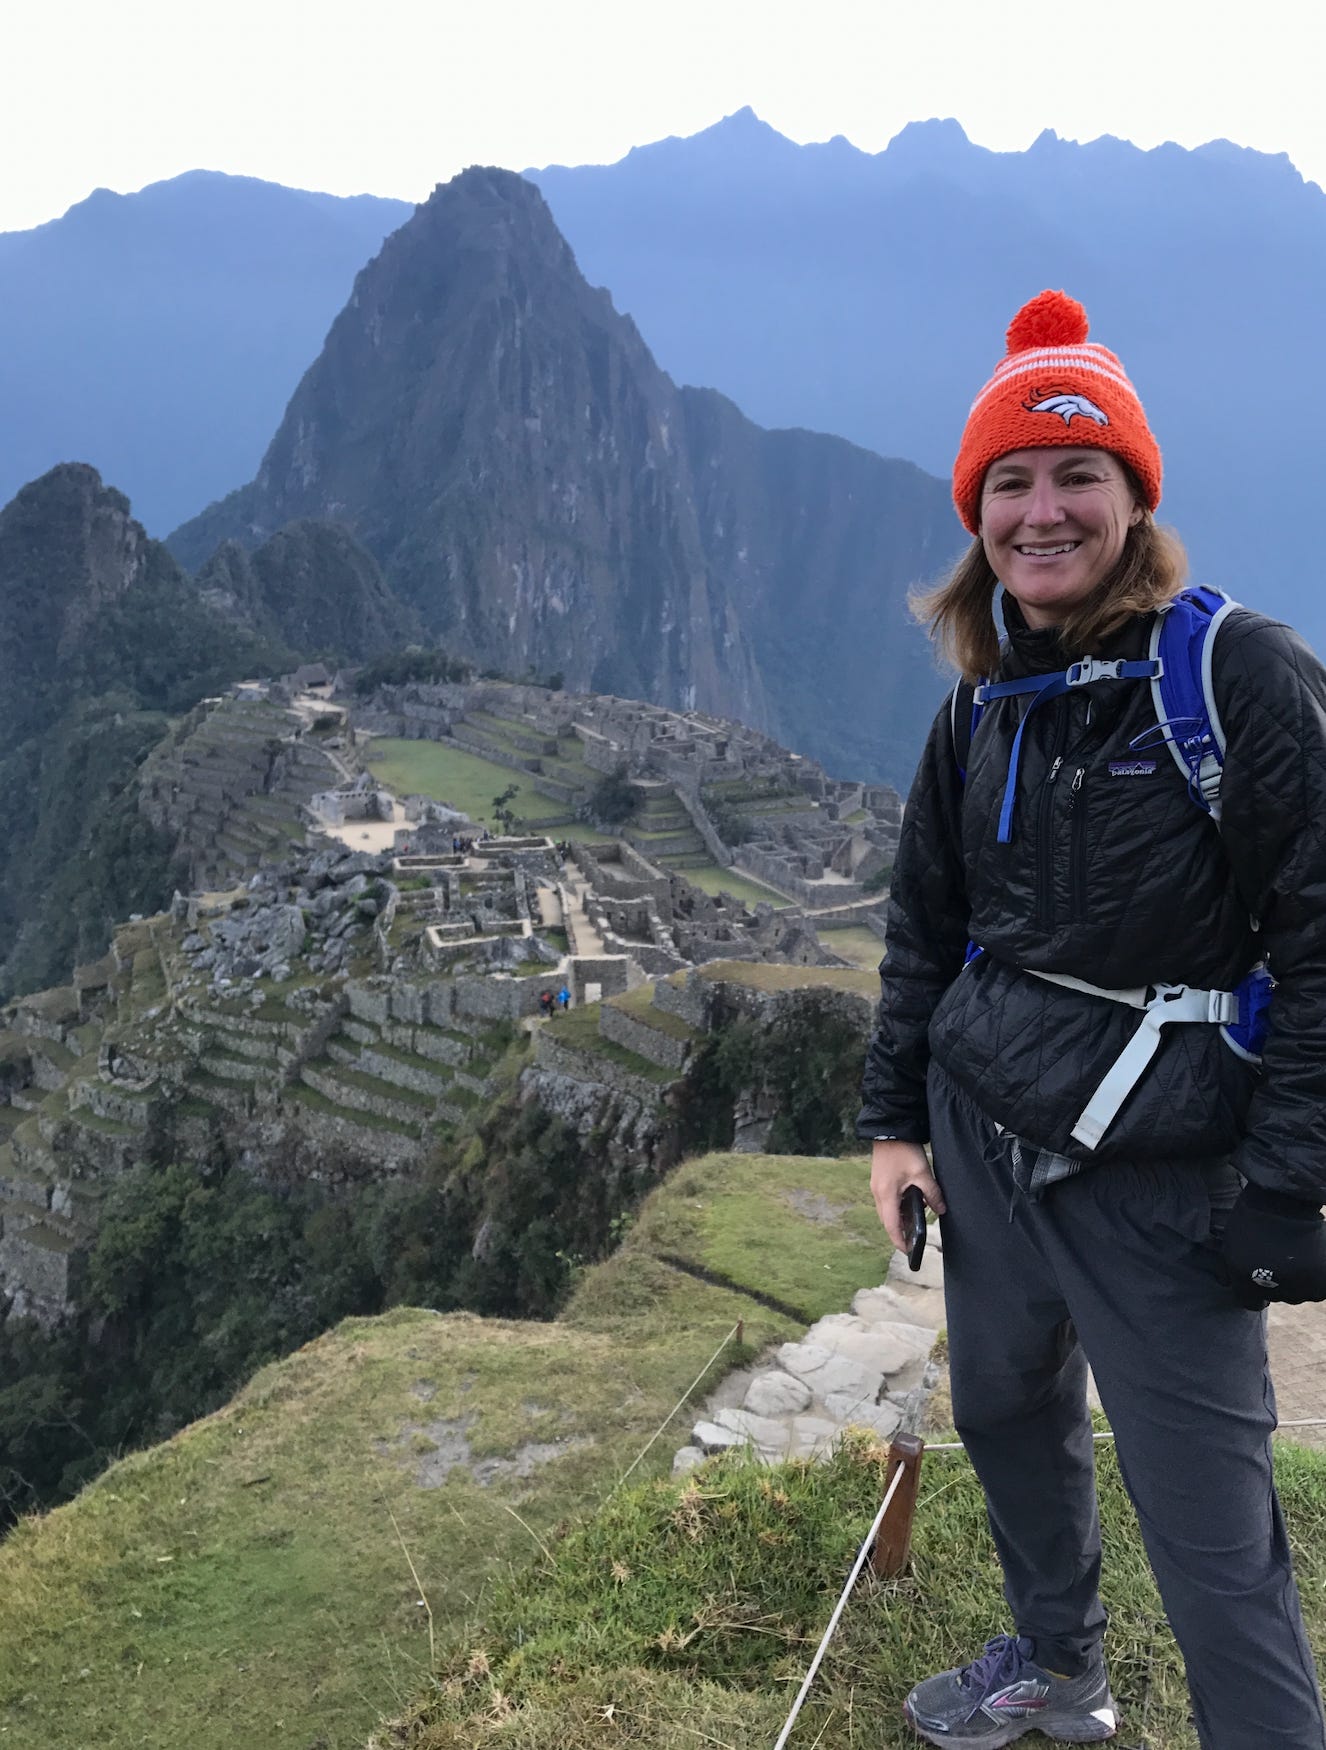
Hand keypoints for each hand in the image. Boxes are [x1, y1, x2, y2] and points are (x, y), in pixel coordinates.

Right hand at [870, 1140, 944, 1251]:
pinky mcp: (879, 1181)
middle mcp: (878, 1193)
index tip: (909, 1252)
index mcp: (886, 1194)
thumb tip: (941, 1211)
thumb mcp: (922, 1173)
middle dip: (899, 1232)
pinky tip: (911, 1205)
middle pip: (887, 1221)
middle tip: (915, 1241)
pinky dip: (898, 1208)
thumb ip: (932, 1194)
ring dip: (899, 1219)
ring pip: (887, 1211)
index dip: (900, 1241)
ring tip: (916, 1222)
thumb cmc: (904, 1150)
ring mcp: (877, 1187)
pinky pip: (888, 1201)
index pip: (892, 1226)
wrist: (890, 1129)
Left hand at [1219, 1184, 1325, 1307]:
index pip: (1250, 1303)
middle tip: (1280, 1257)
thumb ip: (1230, 1271)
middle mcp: (1275, 1290)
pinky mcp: (1323, 1281)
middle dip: (1277, 1282)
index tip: (1258, 1278)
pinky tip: (1310, 1257)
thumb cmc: (1254, 1218)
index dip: (1252, 1291)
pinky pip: (1319, 1288)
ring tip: (1296, 1254)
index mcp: (1246, 1282)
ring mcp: (1301, 1287)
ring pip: (1301, 1293)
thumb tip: (1231, 1286)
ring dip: (1299, 1280)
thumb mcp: (1231, 1244)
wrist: (1285, 1199)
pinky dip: (1317, 1278)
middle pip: (1278, 1297)